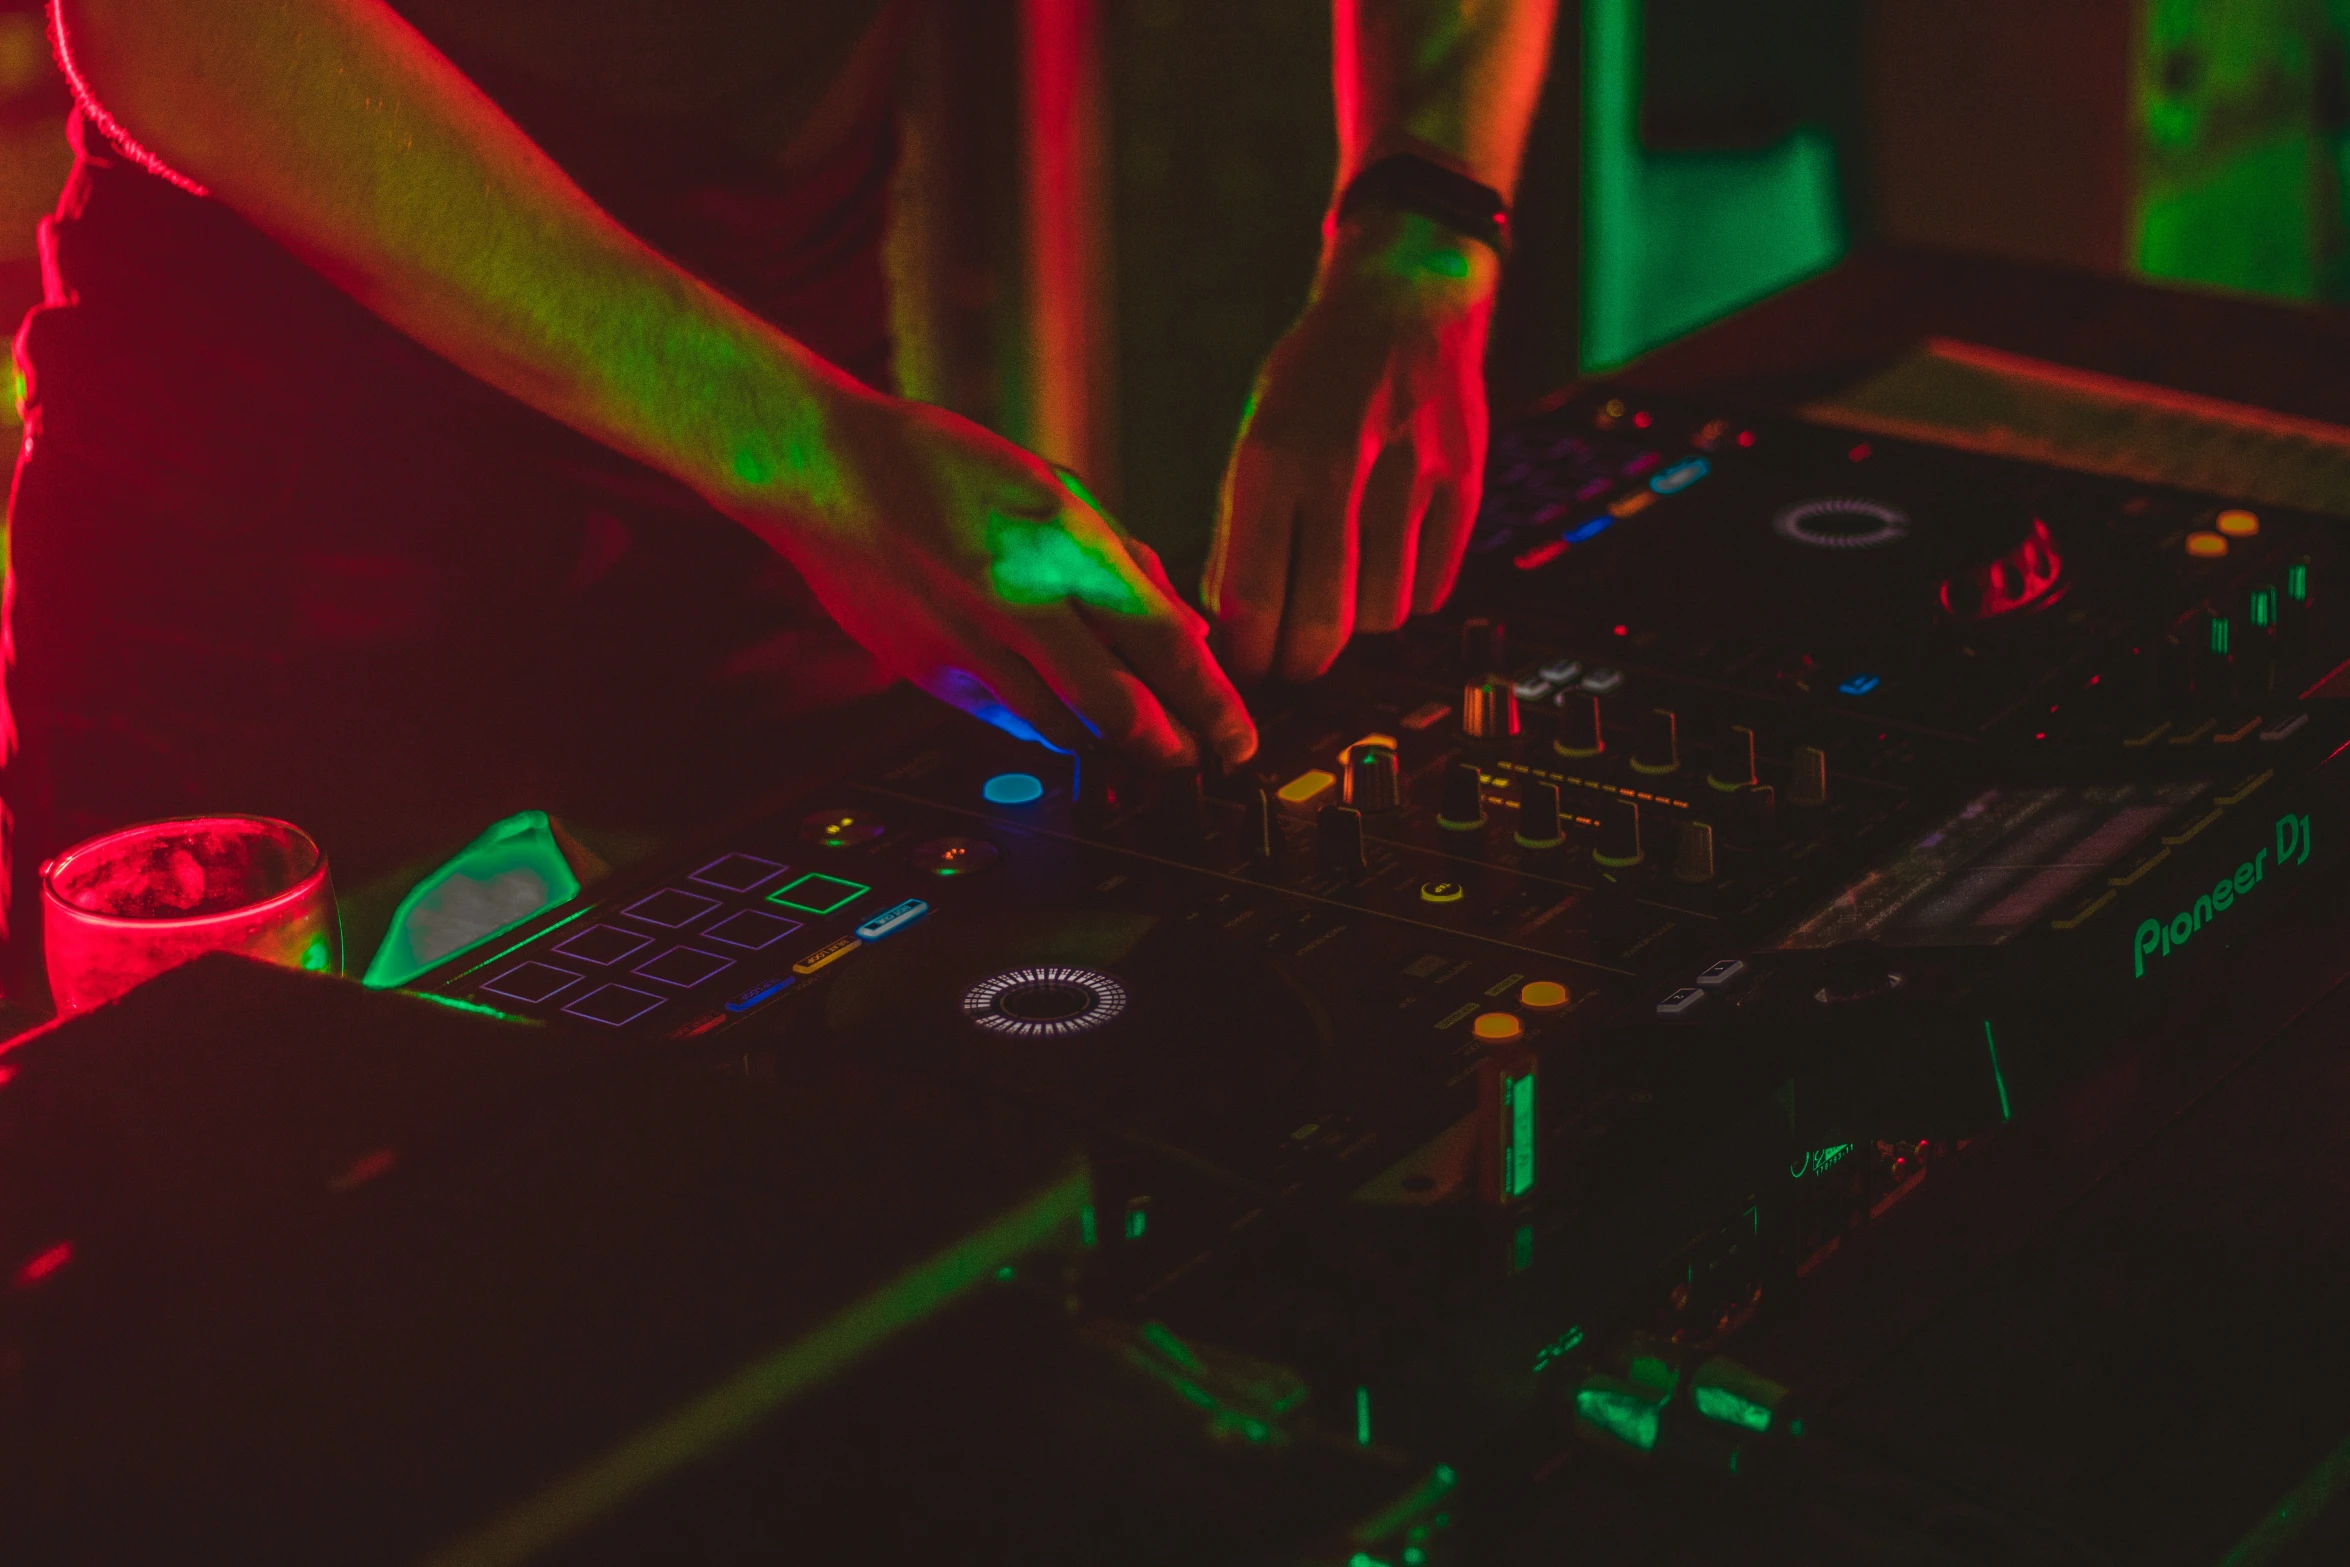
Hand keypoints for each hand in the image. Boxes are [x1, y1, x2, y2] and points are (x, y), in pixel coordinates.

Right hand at [739, 386, 1256, 769]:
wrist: (821, 469)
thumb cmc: (940, 463)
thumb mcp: (1053, 487)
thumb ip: (1126, 560)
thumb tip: (1189, 629)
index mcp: (1064, 539)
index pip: (1164, 640)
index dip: (1212, 702)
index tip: (1236, 736)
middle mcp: (1021, 597)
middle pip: (1120, 707)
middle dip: (1170, 749)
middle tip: (1196, 764)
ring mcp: (970, 642)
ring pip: (1064, 730)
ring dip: (1110, 749)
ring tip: (1141, 750)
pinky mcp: (929, 672)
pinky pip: (1009, 723)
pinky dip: (1049, 732)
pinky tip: (1069, 726)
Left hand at [1204, 208, 1497, 683]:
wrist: (1406, 299)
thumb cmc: (1315, 377)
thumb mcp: (1254, 435)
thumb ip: (1241, 529)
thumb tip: (1229, 625)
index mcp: (1271, 459)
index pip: (1252, 597)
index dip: (1247, 653)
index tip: (1246, 666)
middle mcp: (1339, 469)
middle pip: (1321, 623)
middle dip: (1300, 662)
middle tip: (1292, 662)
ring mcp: (1408, 478)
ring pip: (1381, 616)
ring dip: (1357, 626)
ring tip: (1343, 599)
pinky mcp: (1461, 484)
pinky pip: (1434, 588)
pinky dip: (1409, 596)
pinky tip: (1390, 568)